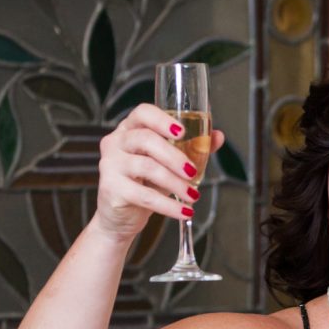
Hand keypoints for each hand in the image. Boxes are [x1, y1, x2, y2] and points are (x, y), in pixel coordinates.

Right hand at [94, 104, 224, 242]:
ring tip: (193, 195)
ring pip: (147, 167)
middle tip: (192, 171)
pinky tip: (184, 211)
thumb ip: (192, 147)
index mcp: (129, 129)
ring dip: (175, 183)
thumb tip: (217, 136)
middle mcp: (116, 142)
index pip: (142, 113)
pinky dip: (169, 205)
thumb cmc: (145, 183)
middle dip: (174, 156)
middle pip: (145, 139)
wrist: (121, 216)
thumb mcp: (169, 163)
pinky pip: (145, 196)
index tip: (182, 132)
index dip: (162, 120)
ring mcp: (110, 165)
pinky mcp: (112, 189)